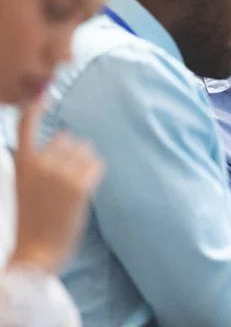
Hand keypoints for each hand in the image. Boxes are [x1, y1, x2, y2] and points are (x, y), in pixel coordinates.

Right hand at [8, 96, 103, 272]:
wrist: (37, 250)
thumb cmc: (32, 219)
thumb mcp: (26, 185)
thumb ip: (40, 161)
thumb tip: (68, 137)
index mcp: (22, 162)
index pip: (26, 125)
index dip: (35, 107)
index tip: (42, 92)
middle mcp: (41, 162)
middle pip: (67, 138)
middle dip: (71, 152)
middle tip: (65, 179)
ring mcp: (61, 173)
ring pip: (85, 150)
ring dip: (84, 161)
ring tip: (73, 185)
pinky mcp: (80, 186)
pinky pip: (96, 165)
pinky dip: (94, 172)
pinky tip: (86, 187)